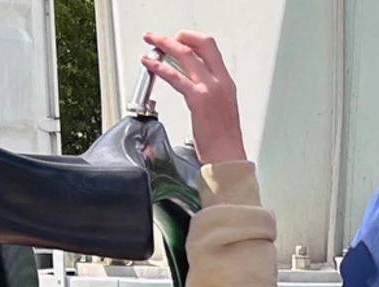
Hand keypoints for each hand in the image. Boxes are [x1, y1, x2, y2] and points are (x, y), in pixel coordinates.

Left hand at [142, 31, 245, 164]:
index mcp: (226, 82)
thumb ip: (209, 93)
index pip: (210, 48)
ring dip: (165, 44)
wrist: (228, 158)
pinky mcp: (198, 99)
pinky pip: (175, 76)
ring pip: (186, 54)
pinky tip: (149, 64)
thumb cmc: (224, 141)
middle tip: (162, 38)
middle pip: (200, 44)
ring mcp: (210, 89)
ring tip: (151, 41)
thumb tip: (193, 86)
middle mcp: (220, 81)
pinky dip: (159, 67)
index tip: (180, 40)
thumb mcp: (221, 109)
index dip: (193, 39)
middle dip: (178, 36)